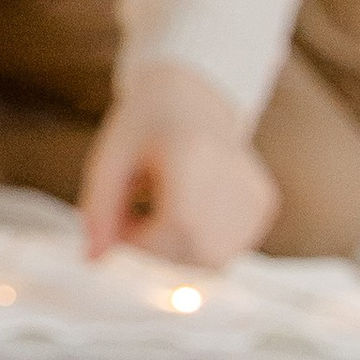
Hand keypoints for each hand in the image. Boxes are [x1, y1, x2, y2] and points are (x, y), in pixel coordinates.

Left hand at [79, 61, 276, 269]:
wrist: (191, 98)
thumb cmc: (144, 128)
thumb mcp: (108, 159)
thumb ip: (97, 209)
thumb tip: (94, 260)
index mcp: (195, 152)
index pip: (177, 226)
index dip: (140, 239)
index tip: (117, 220)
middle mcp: (236, 174)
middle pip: (194, 251)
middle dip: (153, 249)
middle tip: (134, 215)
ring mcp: (257, 192)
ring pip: (210, 259)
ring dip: (174, 250)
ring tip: (159, 209)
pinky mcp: (266, 204)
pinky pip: (224, 250)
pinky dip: (197, 243)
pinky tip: (186, 209)